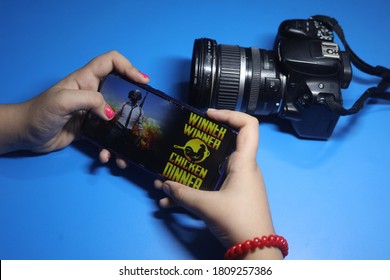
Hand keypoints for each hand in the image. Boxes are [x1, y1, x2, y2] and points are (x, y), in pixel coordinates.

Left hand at [0, 51, 148, 153]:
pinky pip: (107, 136)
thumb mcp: (63, 101)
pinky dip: (110, 147)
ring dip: (124, 131)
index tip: (143, 81)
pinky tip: (107, 155)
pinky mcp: (90, 128)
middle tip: (145, 111)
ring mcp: (92, 111)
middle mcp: (92, 93)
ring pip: (116, 116)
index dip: (129, 67)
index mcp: (86, 79)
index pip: (111, 62)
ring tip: (128, 145)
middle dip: (134, 100)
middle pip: (120, 89)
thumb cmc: (40, 112)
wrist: (26, 135)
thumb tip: (111, 115)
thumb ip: (90, 101)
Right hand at [155, 109, 282, 258]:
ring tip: (168, 177)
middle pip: (225, 144)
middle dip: (201, 142)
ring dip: (192, 170)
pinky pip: (212, 185)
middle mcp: (243, 168)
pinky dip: (195, 188)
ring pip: (214, 167)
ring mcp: (238, 183)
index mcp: (244, 163)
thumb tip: (165, 184)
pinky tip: (172, 201)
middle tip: (183, 142)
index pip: (249, 126)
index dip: (230, 114)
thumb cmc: (238, 220)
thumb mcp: (207, 206)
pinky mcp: (233, 195)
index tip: (208, 115)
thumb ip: (183, 194)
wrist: (256, 250)